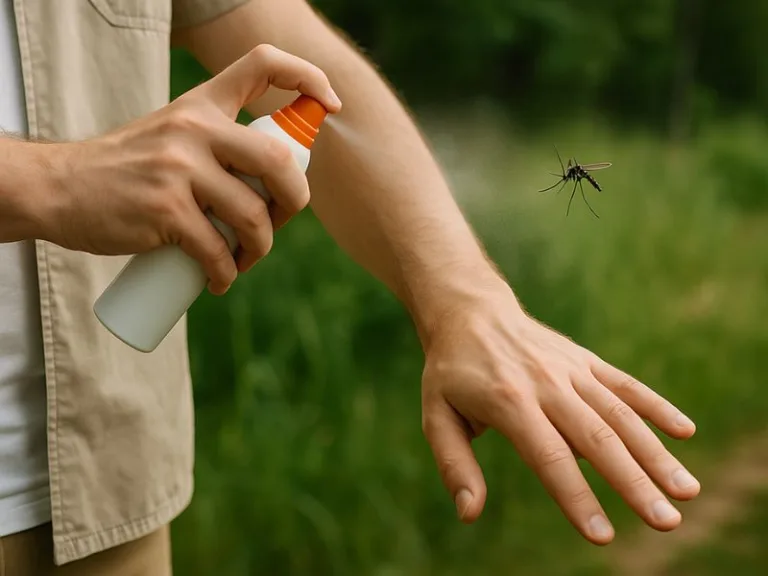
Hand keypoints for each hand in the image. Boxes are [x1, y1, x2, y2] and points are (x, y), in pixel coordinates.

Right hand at [37, 44, 340, 293]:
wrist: (59, 188)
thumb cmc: (126, 170)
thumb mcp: (172, 136)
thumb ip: (217, 147)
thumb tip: (276, 188)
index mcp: (201, 104)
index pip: (263, 65)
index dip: (307, 77)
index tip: (331, 103)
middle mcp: (194, 127)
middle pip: (278, 161)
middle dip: (295, 202)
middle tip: (279, 224)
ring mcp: (179, 166)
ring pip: (253, 215)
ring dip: (260, 250)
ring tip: (242, 262)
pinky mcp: (164, 207)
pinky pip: (217, 250)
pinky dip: (225, 274)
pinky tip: (217, 281)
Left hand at [421, 280, 699, 543]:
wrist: (470, 310)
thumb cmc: (451, 371)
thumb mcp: (435, 415)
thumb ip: (454, 464)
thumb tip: (469, 514)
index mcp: (508, 402)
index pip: (548, 457)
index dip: (576, 497)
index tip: (602, 536)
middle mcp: (546, 384)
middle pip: (597, 438)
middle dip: (634, 483)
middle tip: (667, 521)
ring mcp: (570, 369)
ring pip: (620, 414)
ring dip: (655, 453)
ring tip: (687, 490)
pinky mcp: (584, 360)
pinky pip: (625, 384)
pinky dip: (655, 406)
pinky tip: (685, 431)